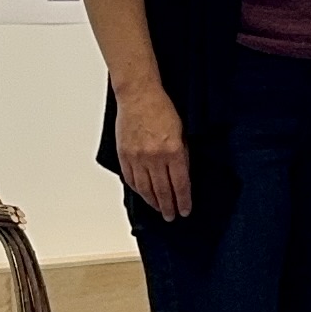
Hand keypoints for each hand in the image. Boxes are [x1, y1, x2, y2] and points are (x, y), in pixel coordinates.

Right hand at [113, 81, 191, 219]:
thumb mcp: (182, 132)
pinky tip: (143, 194)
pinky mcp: (124, 155)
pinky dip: (138, 190)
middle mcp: (155, 157)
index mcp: (173, 151)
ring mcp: (137, 157)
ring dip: (153, 202)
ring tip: (159, 209)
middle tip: (171, 216)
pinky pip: (131, 179)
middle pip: (163, 191)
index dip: (183, 201)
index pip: (180, 185)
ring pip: (145, 189)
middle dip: (168, 207)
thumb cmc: (161, 108)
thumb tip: (183, 176)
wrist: (138, 95)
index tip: (185, 210)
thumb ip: (183, 155)